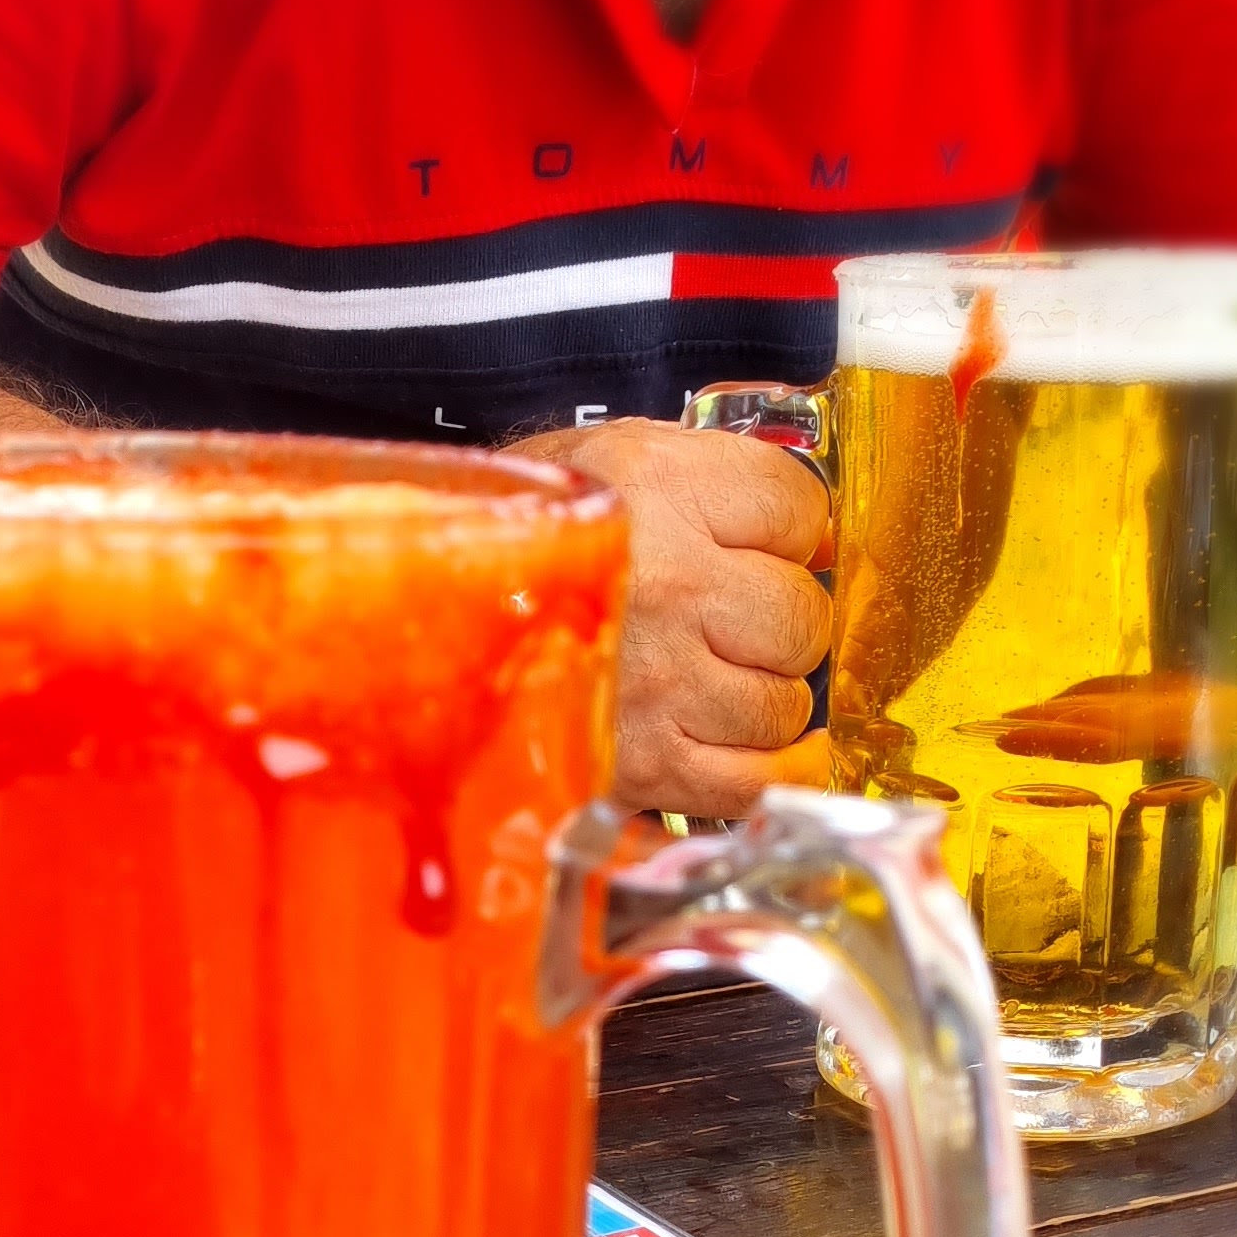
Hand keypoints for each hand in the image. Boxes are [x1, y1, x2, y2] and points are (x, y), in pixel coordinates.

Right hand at [514, 417, 830, 816]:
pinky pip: (752, 777)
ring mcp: (661, 679)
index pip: (799, 511)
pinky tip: (737, 739)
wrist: (422, 606)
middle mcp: (670, 581)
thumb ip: (718, 480)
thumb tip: (815, 537)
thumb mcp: (614, 460)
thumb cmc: (529, 532)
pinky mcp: (645, 762)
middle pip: (800, 615)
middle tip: (735, 618)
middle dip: (780, 621)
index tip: (763, 544)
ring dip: (760, 695)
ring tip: (709, 675)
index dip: (791, 531)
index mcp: (661, 486)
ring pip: (783, 703)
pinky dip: (760, 766)